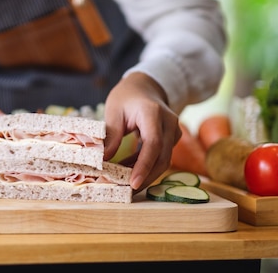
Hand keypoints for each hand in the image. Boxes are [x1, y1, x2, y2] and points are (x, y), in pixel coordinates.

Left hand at [103, 72, 180, 191]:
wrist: (145, 87)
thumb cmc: (126, 97)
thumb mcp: (113, 111)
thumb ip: (111, 135)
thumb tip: (104, 160)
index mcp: (152, 113)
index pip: (153, 143)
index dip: (144, 166)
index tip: (133, 183)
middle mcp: (168, 123)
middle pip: (162, 157)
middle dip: (146, 176)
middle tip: (127, 191)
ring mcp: (173, 131)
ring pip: (163, 160)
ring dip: (145, 172)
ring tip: (123, 180)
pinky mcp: (172, 138)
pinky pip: (161, 156)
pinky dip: (146, 165)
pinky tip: (128, 169)